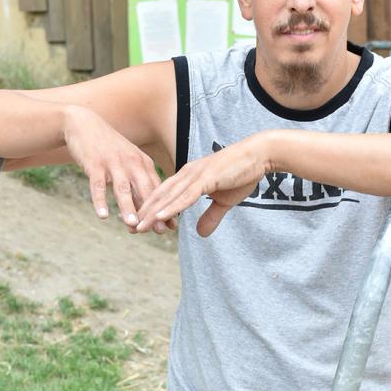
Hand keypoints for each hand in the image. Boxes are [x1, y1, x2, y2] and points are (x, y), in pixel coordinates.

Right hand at [63, 104, 172, 232]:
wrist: (84, 124)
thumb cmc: (109, 149)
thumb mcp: (129, 162)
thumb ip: (138, 184)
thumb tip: (149, 210)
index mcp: (143, 163)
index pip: (157, 189)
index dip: (165, 208)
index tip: (172, 227)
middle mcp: (131, 162)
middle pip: (144, 190)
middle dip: (152, 212)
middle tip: (158, 231)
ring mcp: (113, 163)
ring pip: (122, 188)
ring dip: (128, 207)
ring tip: (132, 224)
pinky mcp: (94, 164)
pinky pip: (98, 185)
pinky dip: (100, 201)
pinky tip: (102, 216)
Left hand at [135, 135, 268, 236]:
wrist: (259, 156)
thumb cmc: (242, 174)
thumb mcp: (224, 201)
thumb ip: (210, 216)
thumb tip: (200, 234)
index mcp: (189, 177)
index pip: (164, 195)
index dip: (150, 209)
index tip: (139, 223)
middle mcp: (187, 174)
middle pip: (161, 196)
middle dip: (145, 213)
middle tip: (130, 228)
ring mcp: (195, 175)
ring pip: (169, 198)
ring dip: (153, 213)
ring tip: (139, 227)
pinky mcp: (206, 179)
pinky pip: (186, 196)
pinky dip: (172, 206)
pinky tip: (160, 216)